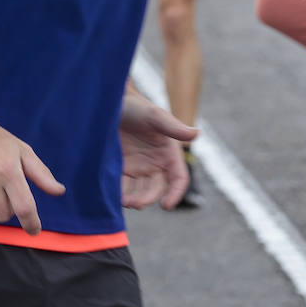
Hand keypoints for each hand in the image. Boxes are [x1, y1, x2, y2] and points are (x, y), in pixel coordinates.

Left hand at [119, 94, 199, 209]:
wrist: (109, 101)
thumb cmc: (135, 106)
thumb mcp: (154, 116)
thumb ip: (173, 127)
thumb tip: (197, 134)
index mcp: (169, 152)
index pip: (178, 178)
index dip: (175, 193)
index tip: (166, 205)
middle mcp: (155, 162)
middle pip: (157, 189)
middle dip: (149, 198)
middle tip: (136, 203)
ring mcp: (138, 166)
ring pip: (140, 191)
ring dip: (135, 200)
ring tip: (125, 202)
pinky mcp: (121, 168)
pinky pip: (123, 187)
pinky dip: (120, 194)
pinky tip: (114, 197)